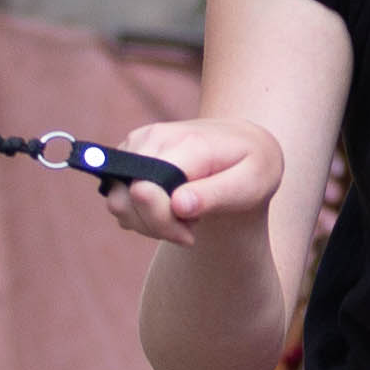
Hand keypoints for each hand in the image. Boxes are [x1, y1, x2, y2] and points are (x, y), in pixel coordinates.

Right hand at [103, 117, 283, 251]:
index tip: (191, 232)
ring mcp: (138, 142)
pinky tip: (170, 208)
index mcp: (187, 144)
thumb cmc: (251, 166)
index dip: (164, 221)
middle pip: (126, 199)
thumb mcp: (251, 184)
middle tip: (189, 228)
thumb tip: (178, 205)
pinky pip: (119, 196)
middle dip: (156, 226)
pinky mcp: (129, 152)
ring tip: (184, 216)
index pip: (146, 190)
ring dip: (147, 222)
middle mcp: (155, 137)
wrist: (243, 143)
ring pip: (118, 200)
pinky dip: (141, 213)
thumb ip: (214, 195)